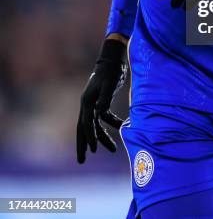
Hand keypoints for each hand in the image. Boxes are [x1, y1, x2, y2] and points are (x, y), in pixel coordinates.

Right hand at [76, 39, 126, 163]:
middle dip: (83, 145)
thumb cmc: (112, 71)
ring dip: (101, 136)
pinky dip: (111, 123)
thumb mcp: (109, 83)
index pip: (86, 123)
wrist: (113, 59)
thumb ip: (105, 97)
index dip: (90, 137)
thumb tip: (100, 113)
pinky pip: (103, 117)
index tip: (94, 151)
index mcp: (87, 101)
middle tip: (82, 161)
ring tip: (113, 149)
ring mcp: (93, 103)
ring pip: (94, 125)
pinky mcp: (101, 101)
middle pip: (83, 128)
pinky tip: (122, 126)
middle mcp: (87, 103)